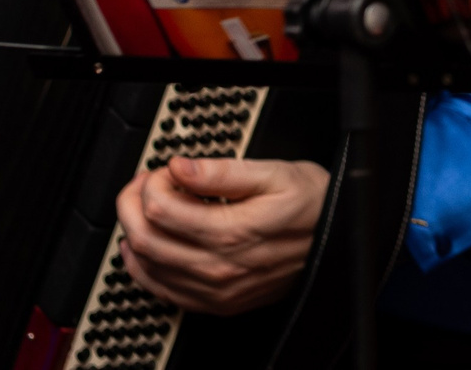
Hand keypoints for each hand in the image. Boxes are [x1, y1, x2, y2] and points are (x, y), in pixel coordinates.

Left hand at [115, 155, 329, 314]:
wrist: (339, 240)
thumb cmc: (314, 205)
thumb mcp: (276, 173)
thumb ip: (222, 172)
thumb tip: (181, 167)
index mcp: (232, 231)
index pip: (160, 209)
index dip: (153, 182)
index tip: (165, 170)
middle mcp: (219, 267)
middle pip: (146, 238)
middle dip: (132, 205)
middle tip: (144, 185)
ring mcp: (216, 290)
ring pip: (148, 267)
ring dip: (135, 233)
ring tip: (147, 210)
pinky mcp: (217, 302)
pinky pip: (162, 291)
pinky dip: (144, 268)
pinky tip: (146, 248)